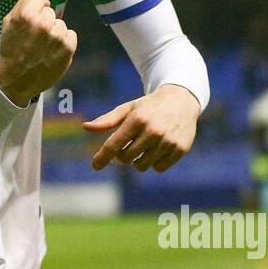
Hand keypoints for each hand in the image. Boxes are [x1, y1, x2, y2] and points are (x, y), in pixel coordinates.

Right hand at [0, 0, 76, 106]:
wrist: (17, 79)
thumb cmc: (11, 50)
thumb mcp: (7, 24)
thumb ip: (22, 6)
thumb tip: (45, 2)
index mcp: (26, 15)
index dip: (34, 9)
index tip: (31, 21)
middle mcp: (44, 23)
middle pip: (49, 12)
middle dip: (44, 21)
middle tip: (36, 37)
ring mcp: (57, 36)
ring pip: (60, 24)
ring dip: (54, 32)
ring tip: (44, 46)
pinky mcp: (68, 47)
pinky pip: (71, 34)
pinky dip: (64, 41)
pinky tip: (54, 51)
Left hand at [83, 84, 199, 171]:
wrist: (182, 101)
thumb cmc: (148, 106)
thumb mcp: (128, 109)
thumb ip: (107, 120)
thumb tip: (85, 127)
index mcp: (137, 120)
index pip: (114, 145)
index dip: (102, 157)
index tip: (95, 166)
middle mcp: (153, 131)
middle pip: (126, 159)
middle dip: (122, 156)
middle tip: (125, 147)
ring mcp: (168, 141)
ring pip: (142, 166)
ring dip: (138, 161)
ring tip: (142, 147)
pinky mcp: (180, 149)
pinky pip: (158, 168)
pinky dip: (154, 162)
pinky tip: (157, 149)